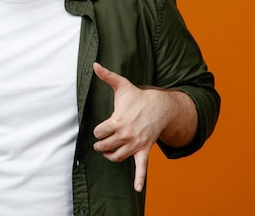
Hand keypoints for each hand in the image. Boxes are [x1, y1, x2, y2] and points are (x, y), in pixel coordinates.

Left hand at [92, 62, 169, 191]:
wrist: (160, 107)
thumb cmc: (138, 97)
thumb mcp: (122, 85)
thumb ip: (107, 76)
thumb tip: (94, 64)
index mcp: (118, 121)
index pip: (99, 132)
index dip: (98, 131)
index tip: (102, 127)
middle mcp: (126, 135)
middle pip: (105, 146)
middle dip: (101, 144)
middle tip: (101, 141)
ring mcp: (135, 144)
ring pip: (116, 156)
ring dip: (110, 156)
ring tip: (108, 151)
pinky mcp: (144, 151)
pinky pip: (142, 167)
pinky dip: (140, 179)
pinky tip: (137, 189)